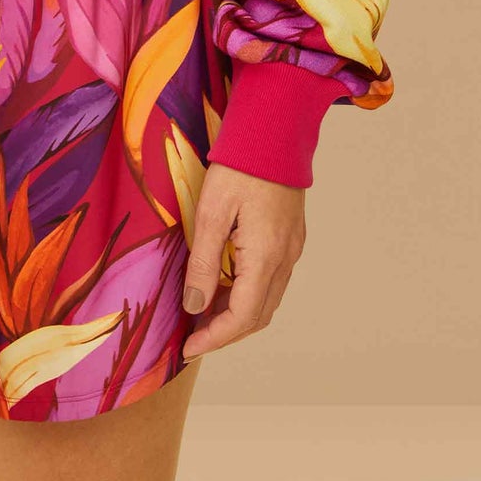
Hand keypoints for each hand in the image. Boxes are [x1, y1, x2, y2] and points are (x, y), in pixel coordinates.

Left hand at [180, 162, 305, 361]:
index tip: (188, 350)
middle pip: (258, 316)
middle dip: (225, 333)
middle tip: (193, 338)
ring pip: (267, 300)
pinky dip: (248, 294)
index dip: (215, 339)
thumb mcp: (212, 212)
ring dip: (237, 315)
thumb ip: (205, 263)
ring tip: (203, 315)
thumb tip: (194, 307)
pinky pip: (271, 281)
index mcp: (266, 256)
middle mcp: (286, 259)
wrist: (276, 130)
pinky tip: (224, 285)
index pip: (243, 317)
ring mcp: (292, 248)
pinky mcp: (291, 237)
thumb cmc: (241, 165)